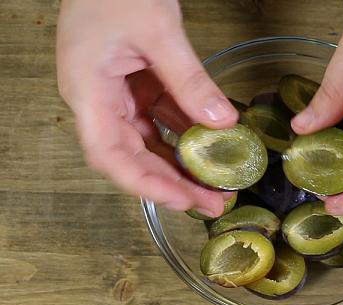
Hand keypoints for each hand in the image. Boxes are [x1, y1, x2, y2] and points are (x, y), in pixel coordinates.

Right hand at [57, 0, 238, 216]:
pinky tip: (210, 144)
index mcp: (88, 91)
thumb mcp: (158, 31)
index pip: (111, 156)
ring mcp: (114, 94)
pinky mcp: (132, 85)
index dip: (147, 185)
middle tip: (212, 202)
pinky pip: (158, 118)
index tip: (183, 201)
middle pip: (131, 158)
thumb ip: (189, 79)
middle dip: (172, 184)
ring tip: (216, 184)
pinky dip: (183, 133)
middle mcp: (97, 100)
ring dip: (180, 164)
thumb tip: (222, 120)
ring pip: (147, 143)